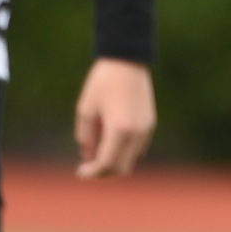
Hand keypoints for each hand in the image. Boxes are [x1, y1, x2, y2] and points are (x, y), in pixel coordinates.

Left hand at [74, 58, 154, 178]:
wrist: (127, 59)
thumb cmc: (102, 82)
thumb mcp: (85, 109)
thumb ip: (85, 137)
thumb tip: (88, 156)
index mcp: (119, 129)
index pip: (106, 163)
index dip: (92, 172)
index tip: (80, 172)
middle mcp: (136, 133)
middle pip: (121, 168)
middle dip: (103, 172)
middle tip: (88, 167)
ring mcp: (146, 129)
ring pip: (131, 160)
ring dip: (115, 162)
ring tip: (98, 151)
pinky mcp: (150, 123)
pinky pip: (138, 149)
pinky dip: (125, 152)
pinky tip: (112, 142)